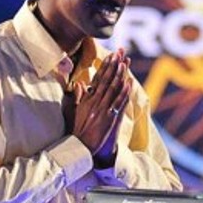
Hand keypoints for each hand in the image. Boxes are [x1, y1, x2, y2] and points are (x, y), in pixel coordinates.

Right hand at [70, 49, 131, 163]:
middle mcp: (94, 103)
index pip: (97, 79)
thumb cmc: (77, 132)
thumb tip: (80, 83)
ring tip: (126, 62)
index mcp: (86, 100)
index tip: (111, 56)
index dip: (105, 66)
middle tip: (120, 52)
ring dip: (120, 75)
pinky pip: (118, 104)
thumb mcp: (73, 113)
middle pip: (106, 80)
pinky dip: (124, 93)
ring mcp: (103, 111)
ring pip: (113, 89)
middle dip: (114, 65)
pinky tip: (129, 83)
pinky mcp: (110, 120)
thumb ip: (77, 97)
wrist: (81, 150)